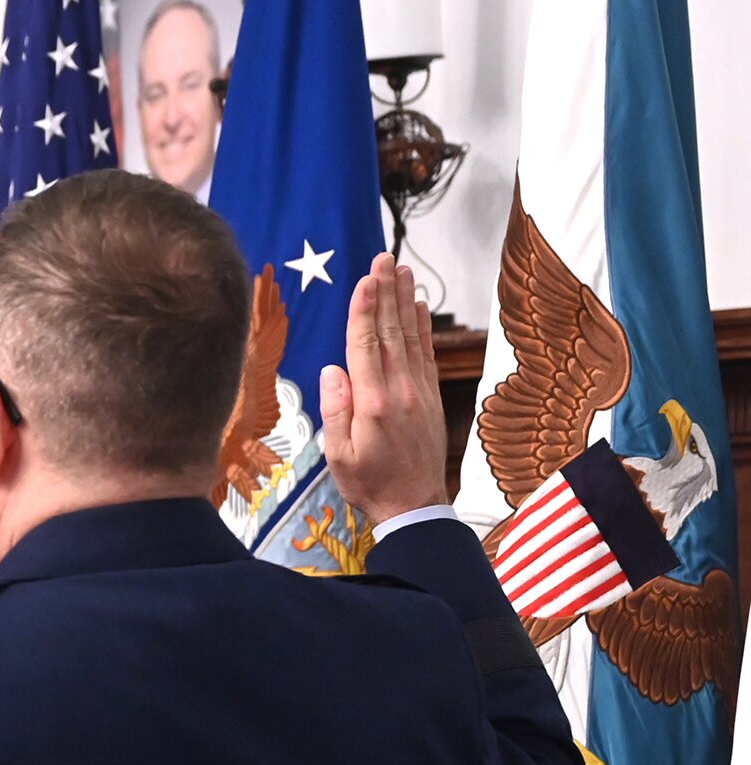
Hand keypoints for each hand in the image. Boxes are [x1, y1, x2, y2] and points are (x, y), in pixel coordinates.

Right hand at [321, 252, 448, 526]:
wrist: (415, 506)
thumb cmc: (369, 485)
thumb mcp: (338, 457)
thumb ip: (335, 411)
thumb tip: (334, 369)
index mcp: (373, 404)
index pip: (366, 346)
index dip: (364, 311)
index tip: (365, 279)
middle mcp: (400, 391)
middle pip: (391, 332)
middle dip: (386, 293)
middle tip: (384, 258)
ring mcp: (419, 392)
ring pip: (411, 337)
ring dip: (405, 301)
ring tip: (402, 270)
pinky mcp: (430, 397)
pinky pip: (426, 354)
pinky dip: (422, 327)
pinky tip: (419, 307)